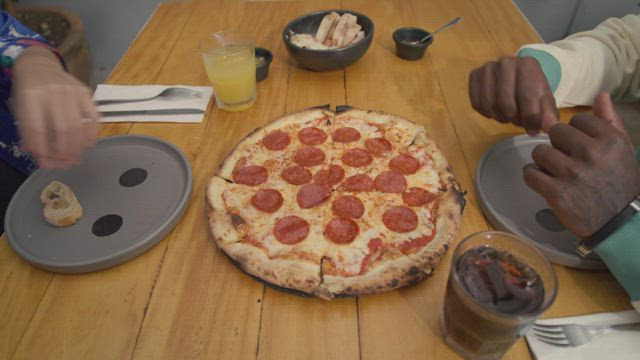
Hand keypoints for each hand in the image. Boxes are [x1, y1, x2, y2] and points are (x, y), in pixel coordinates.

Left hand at [12, 46, 97, 167]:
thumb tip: (42, 158)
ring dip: (79, 147)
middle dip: (65, 151)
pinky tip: (88, 145)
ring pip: (79, 125)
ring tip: (76, 159)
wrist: (39, 65)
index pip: (38, 129)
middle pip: (63, 129)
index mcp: (31, 96)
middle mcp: (54, 92)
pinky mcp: (86, 92)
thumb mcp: (21, 108)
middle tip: (65, 164)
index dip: (43, 149)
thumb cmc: (28, 91)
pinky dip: (92, 134)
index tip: (45, 163)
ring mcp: (72, 91)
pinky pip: (94, 117)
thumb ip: (29, 132)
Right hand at [469, 56, 558, 134]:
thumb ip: (548, 115)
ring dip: (500, 117)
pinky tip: (496, 110)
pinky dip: (486, 113)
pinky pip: (476, 104)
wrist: (517, 76)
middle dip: (514, 118)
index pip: (527, 97)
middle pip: (506, 103)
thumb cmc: (532, 90)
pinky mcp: (474, 75)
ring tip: (508, 116)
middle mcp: (506, 62)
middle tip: (519, 121)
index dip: (530, 119)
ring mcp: (488, 67)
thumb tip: (550, 128)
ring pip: (489, 105)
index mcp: (528, 64)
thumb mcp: (544, 101)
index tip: (533, 130)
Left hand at [523, 93, 639, 237]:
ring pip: (539, 151)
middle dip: (558, 145)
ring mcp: (571, 173)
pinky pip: (529, 173)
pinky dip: (533, 177)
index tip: (579, 145)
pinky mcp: (556, 192)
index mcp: (609, 140)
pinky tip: (544, 182)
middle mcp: (590, 153)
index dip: (575, 131)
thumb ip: (610, 121)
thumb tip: (601, 94)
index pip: (577, 119)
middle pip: (555, 132)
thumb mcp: (623, 149)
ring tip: (554, 171)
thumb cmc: (620, 183)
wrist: (618, 222)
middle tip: (566, 159)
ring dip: (543, 161)